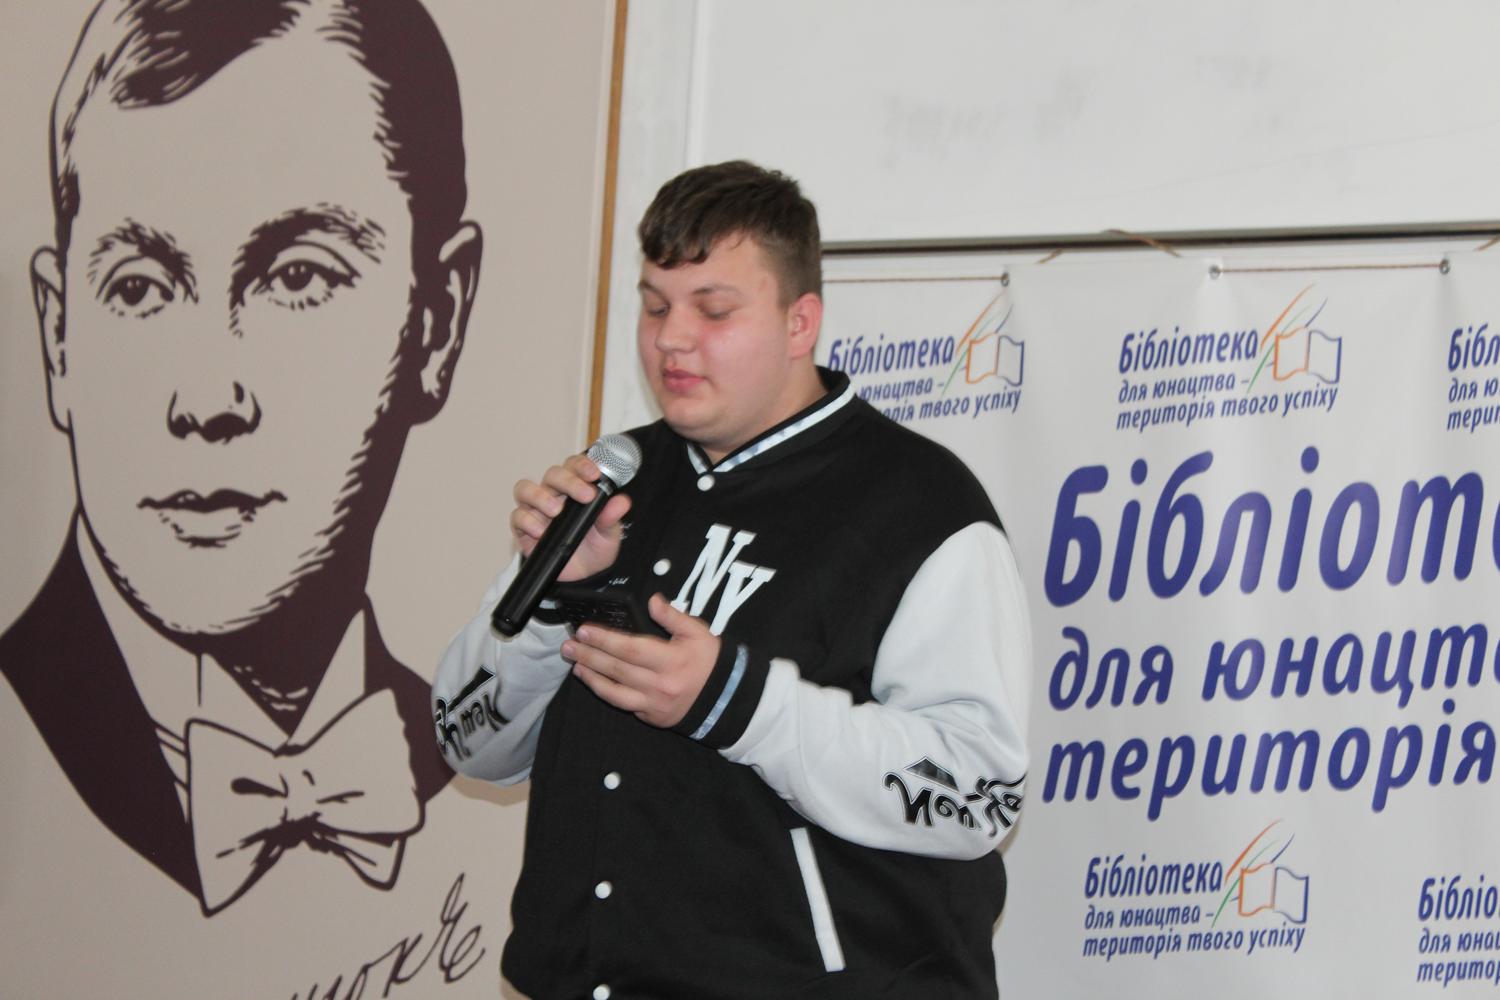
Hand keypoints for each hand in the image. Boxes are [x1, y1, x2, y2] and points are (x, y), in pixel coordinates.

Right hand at [510, 452, 631, 580]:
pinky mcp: (523, 528)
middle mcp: (553, 494)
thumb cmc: (594, 548)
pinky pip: (518, 517)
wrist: (582, 576)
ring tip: (556, 511)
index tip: (594, 474)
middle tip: (585, 496)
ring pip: (525, 489)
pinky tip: (541, 531)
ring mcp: (536, 510)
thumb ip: (611, 517)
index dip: (582, 465)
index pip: (574, 466)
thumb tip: (622, 502)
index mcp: (576, 488)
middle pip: (552, 474)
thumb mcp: (608, 534)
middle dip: (568, 481)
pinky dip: (528, 521)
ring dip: (540, 497)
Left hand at [563, 595, 719, 728]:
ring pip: (614, 692)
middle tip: (568, 646)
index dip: (604, 640)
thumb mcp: (698, 632)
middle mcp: (658, 684)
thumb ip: (673, 616)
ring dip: (591, 677)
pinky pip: (624, 705)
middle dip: (589, 656)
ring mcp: (653, 704)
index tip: (584, 630)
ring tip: (575, 664)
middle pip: (616, 669)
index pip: (630, 648)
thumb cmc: (710, 661)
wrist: (725, 698)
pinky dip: (606, 693)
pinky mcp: (651, 717)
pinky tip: (594, 683)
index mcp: (670, 660)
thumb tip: (653, 600)